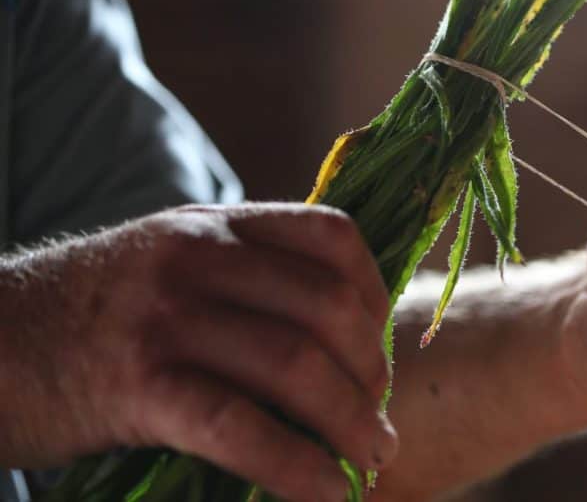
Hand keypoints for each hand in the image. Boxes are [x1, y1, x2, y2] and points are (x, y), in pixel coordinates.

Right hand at [0, 203, 394, 501]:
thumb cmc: (89, 316)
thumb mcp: (168, 265)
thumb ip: (243, 276)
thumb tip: (336, 331)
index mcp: (215, 224)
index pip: (332, 235)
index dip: (377, 293)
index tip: (384, 346)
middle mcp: (198, 257)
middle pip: (327, 304)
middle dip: (373, 369)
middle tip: (379, 417)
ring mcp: (167, 317)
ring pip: (294, 363)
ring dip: (351, 421)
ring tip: (373, 459)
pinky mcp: (137, 385)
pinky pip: (239, 426)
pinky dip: (296, 465)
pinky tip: (327, 493)